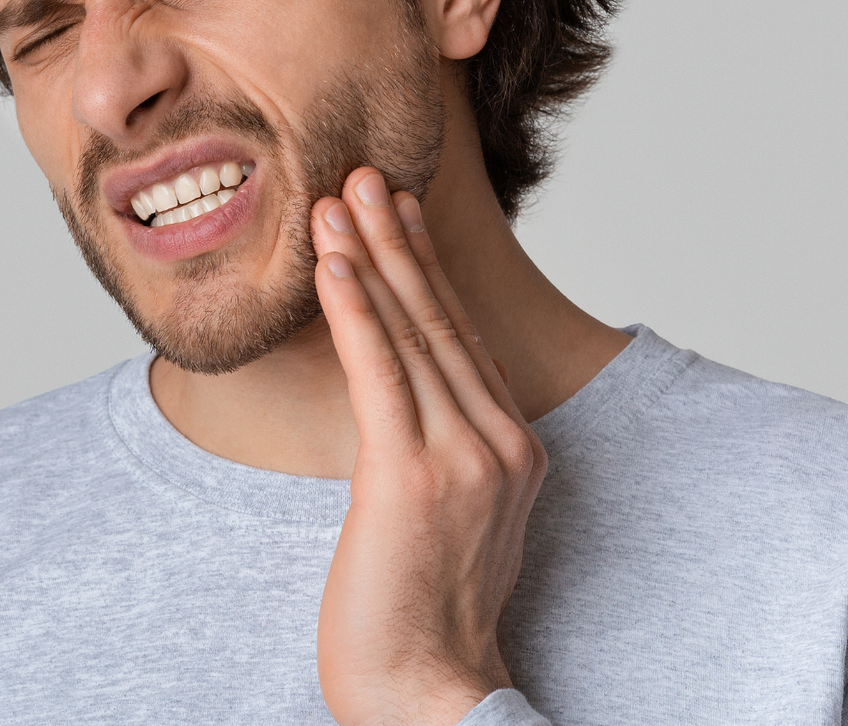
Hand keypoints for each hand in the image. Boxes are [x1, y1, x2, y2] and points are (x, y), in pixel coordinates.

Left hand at [311, 168, 548, 725]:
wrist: (428, 693)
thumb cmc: (421, 618)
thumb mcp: (446, 521)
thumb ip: (438, 456)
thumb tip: (399, 411)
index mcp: (514, 450)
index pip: (463, 339)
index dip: (426, 271)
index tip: (397, 216)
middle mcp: (501, 443)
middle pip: (443, 321)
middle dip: (400, 242)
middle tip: (367, 174)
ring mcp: (464, 457)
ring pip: (413, 334)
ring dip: (372, 256)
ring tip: (340, 197)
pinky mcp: (413, 476)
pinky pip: (381, 372)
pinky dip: (356, 307)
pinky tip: (333, 261)